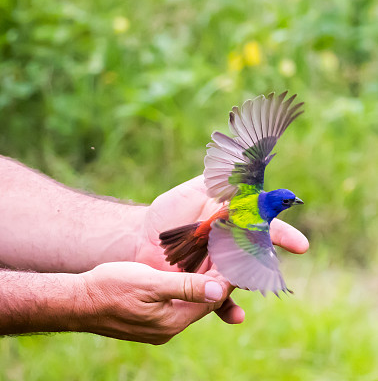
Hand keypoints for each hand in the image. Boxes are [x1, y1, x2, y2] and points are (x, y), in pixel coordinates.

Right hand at [79, 262, 231, 343]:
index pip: (211, 301)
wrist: (79, 302)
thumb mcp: (151, 284)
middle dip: (215, 283)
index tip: (234, 261)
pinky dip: (185, 290)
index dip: (224, 280)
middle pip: (202, 305)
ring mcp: (157, 326)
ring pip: (189, 304)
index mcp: (173, 321)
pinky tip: (186, 277)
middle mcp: (169, 328)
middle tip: (226, 259)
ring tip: (211, 264)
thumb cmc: (112, 288)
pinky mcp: (148, 321)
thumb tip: (218, 291)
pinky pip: (175, 305)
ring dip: (200, 286)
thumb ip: (185, 287)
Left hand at [136, 176, 308, 323]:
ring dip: (249, 285)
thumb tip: (243, 167)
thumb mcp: (194, 189)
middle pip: (256, 256)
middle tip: (268, 268)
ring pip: (242, 279)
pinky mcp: (205, 286)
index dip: (283, 235)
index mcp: (233, 224)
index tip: (300, 245)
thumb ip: (219, 180)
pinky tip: (236, 316)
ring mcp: (220, 268)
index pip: (264, 228)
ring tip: (247, 286)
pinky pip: (220, 300)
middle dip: (265, 262)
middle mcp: (232, 247)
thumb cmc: (169, 211)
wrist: (142, 237)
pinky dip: (229, 310)